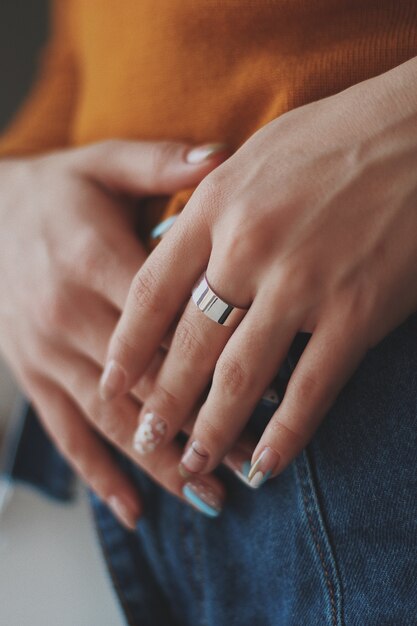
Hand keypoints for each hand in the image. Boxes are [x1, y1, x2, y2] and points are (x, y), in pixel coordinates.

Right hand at [0, 139, 242, 526]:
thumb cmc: (58, 193)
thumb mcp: (104, 165)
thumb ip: (161, 163)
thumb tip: (224, 156)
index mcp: (94, 260)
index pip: (164, 321)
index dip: (215, 358)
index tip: (267, 389)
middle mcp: (67, 314)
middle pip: (144, 381)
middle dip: (199, 423)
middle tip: (253, 458)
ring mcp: (46, 353)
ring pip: (111, 419)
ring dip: (161, 462)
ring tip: (212, 495)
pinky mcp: (34, 376)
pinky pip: (65, 433)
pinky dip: (98, 474)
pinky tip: (134, 510)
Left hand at [103, 59, 416, 487]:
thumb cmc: (337, 136)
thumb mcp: (254, 157)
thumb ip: (212, 209)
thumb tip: (178, 254)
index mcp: (216, 206)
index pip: (149, 291)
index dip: (127, 345)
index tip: (111, 382)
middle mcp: (246, 247)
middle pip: (187, 344)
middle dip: (162, 402)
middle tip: (144, 438)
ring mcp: (301, 281)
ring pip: (239, 376)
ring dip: (212, 429)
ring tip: (194, 464)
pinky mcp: (356, 309)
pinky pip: (311, 386)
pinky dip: (286, 432)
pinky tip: (267, 462)